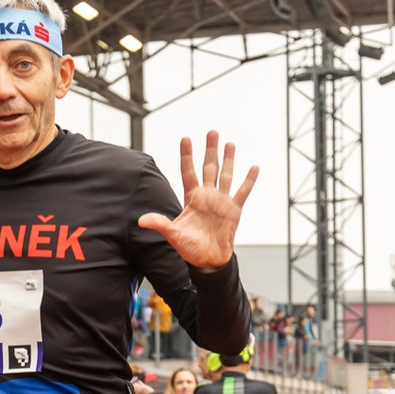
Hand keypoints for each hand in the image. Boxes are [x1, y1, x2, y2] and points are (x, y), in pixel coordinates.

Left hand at [136, 132, 258, 271]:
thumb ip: (159, 224)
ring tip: (229, 143)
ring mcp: (222, 201)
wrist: (208, 261)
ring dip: (228, 159)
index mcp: (192, 198)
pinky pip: (243, 192)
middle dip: (210, 150)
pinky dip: (249, 180)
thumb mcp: (173, 235)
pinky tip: (254, 167)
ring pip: (226, 175)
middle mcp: (207, 196)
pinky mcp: (234, 210)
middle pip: (208, 168)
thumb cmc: (190, 248)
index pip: (188, 172)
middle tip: (211, 132)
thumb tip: (140, 221)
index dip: (187, 155)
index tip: (185, 138)